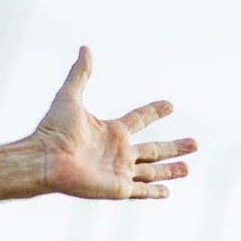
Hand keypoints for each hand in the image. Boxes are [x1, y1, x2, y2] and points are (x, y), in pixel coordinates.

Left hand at [29, 47, 196, 199]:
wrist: (45, 159)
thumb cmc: (53, 130)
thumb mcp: (70, 97)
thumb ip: (80, 74)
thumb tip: (85, 48)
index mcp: (111, 130)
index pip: (140, 119)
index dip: (155, 112)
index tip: (170, 105)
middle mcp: (118, 151)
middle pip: (153, 149)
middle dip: (174, 147)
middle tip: (195, 143)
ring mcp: (119, 171)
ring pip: (152, 171)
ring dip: (170, 170)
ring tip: (188, 168)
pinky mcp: (118, 188)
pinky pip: (141, 192)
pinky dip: (155, 192)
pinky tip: (168, 192)